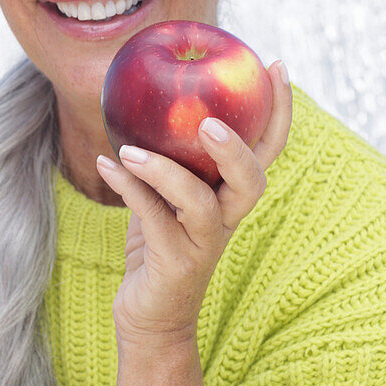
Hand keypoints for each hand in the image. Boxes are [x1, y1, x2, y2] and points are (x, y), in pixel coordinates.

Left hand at [96, 61, 292, 349]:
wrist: (150, 319)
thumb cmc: (156, 251)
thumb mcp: (162, 199)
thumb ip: (163, 161)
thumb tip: (139, 107)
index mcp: (230, 198)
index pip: (267, 152)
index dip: (280, 112)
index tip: (275, 66)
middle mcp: (226, 220)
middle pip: (251, 181)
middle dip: (235, 148)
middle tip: (207, 121)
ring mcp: (202, 245)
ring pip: (200, 203)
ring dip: (165, 171)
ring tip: (128, 149)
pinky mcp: (175, 265)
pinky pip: (153, 220)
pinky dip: (128, 189)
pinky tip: (106, 166)